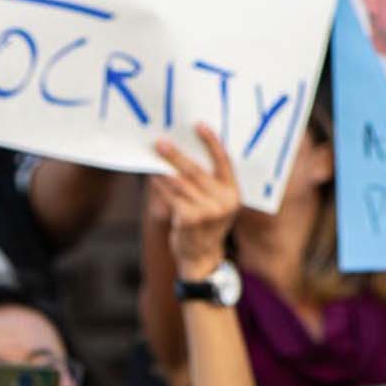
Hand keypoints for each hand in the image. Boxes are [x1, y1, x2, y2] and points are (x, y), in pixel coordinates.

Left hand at [153, 124, 239, 283]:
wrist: (201, 259)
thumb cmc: (205, 226)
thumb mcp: (215, 205)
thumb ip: (208, 184)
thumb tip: (181, 154)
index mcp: (233, 193)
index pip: (225, 162)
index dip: (212, 143)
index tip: (199, 126)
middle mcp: (223, 201)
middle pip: (196, 171)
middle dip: (177, 155)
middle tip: (161, 142)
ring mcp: (207, 211)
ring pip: (180, 183)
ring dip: (163, 168)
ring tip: (152, 157)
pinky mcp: (188, 219)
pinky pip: (170, 196)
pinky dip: (159, 185)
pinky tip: (151, 176)